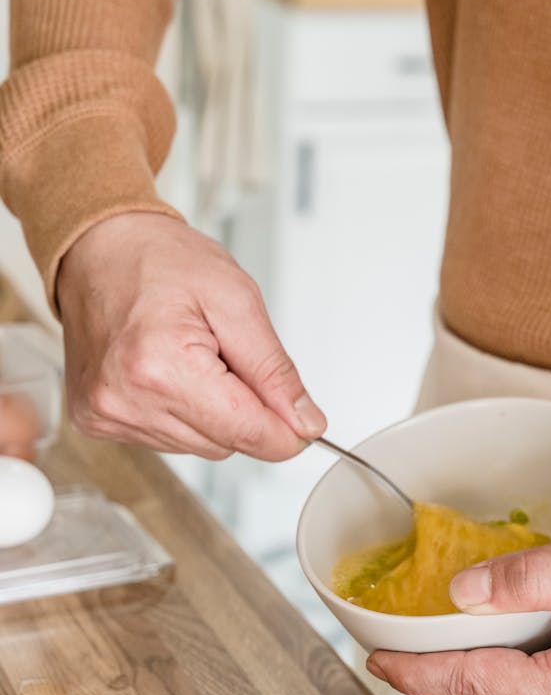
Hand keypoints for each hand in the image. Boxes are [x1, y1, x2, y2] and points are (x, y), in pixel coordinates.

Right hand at [57, 212, 325, 459]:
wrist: (102, 249)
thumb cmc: (161, 261)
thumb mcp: (237, 299)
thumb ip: (274, 369)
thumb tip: (304, 421)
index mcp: (160, 366)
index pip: (244, 432)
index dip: (286, 432)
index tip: (307, 424)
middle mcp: (125, 400)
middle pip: (225, 444)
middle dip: (245, 408)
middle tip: (232, 355)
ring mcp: (108, 414)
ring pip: (201, 445)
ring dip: (214, 410)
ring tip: (195, 355)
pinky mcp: (100, 421)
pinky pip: (170, 438)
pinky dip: (186, 411)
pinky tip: (172, 371)